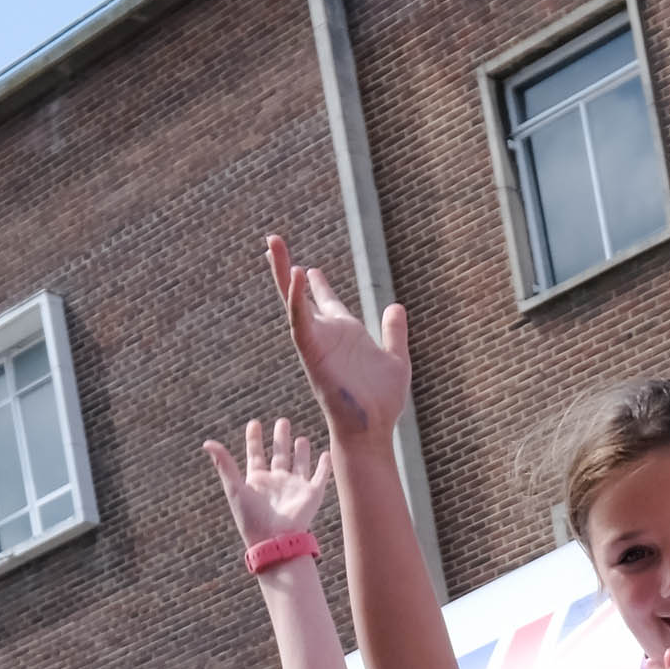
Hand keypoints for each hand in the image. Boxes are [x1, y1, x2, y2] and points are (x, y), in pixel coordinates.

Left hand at [206, 417, 331, 554]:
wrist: (275, 540)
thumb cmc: (252, 518)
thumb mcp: (235, 488)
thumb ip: (224, 464)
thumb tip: (207, 442)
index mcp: (257, 481)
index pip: (256, 454)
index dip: (254, 439)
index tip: (254, 423)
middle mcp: (276, 482)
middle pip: (279, 455)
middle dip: (280, 438)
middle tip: (282, 421)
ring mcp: (295, 487)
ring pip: (299, 464)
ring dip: (301, 451)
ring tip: (302, 438)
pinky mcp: (312, 494)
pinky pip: (320, 476)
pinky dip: (324, 466)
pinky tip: (327, 454)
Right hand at [273, 236, 411, 441]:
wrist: (372, 428)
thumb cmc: (382, 402)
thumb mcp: (396, 359)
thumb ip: (394, 332)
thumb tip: (395, 306)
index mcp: (345, 333)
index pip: (325, 301)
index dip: (316, 283)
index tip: (307, 267)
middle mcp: (327, 335)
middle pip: (300, 294)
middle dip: (286, 267)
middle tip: (273, 240)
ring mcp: (316, 342)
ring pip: (293, 301)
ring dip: (281, 273)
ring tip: (273, 244)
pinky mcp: (312, 353)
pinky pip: (299, 321)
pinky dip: (295, 299)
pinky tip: (293, 274)